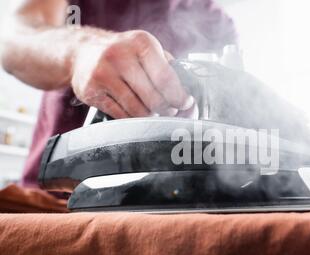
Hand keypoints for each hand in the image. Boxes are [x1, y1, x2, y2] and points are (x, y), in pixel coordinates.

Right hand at [71, 30, 197, 118]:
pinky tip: (135, 112)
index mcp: (140, 43)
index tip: (185, 104)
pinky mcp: (91, 91)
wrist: (82, 52)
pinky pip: (121, 115)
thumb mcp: (147, 50)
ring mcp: (102, 73)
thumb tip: (188, 93)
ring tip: (153, 111)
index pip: (166, 78)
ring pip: (137, 109)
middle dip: (166, 109)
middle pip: (153, 97)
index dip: (179, 96)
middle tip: (170, 111)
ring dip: (150, 115)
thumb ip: (168, 67)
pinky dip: (132, 118)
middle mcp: (119, 55)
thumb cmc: (122, 53)